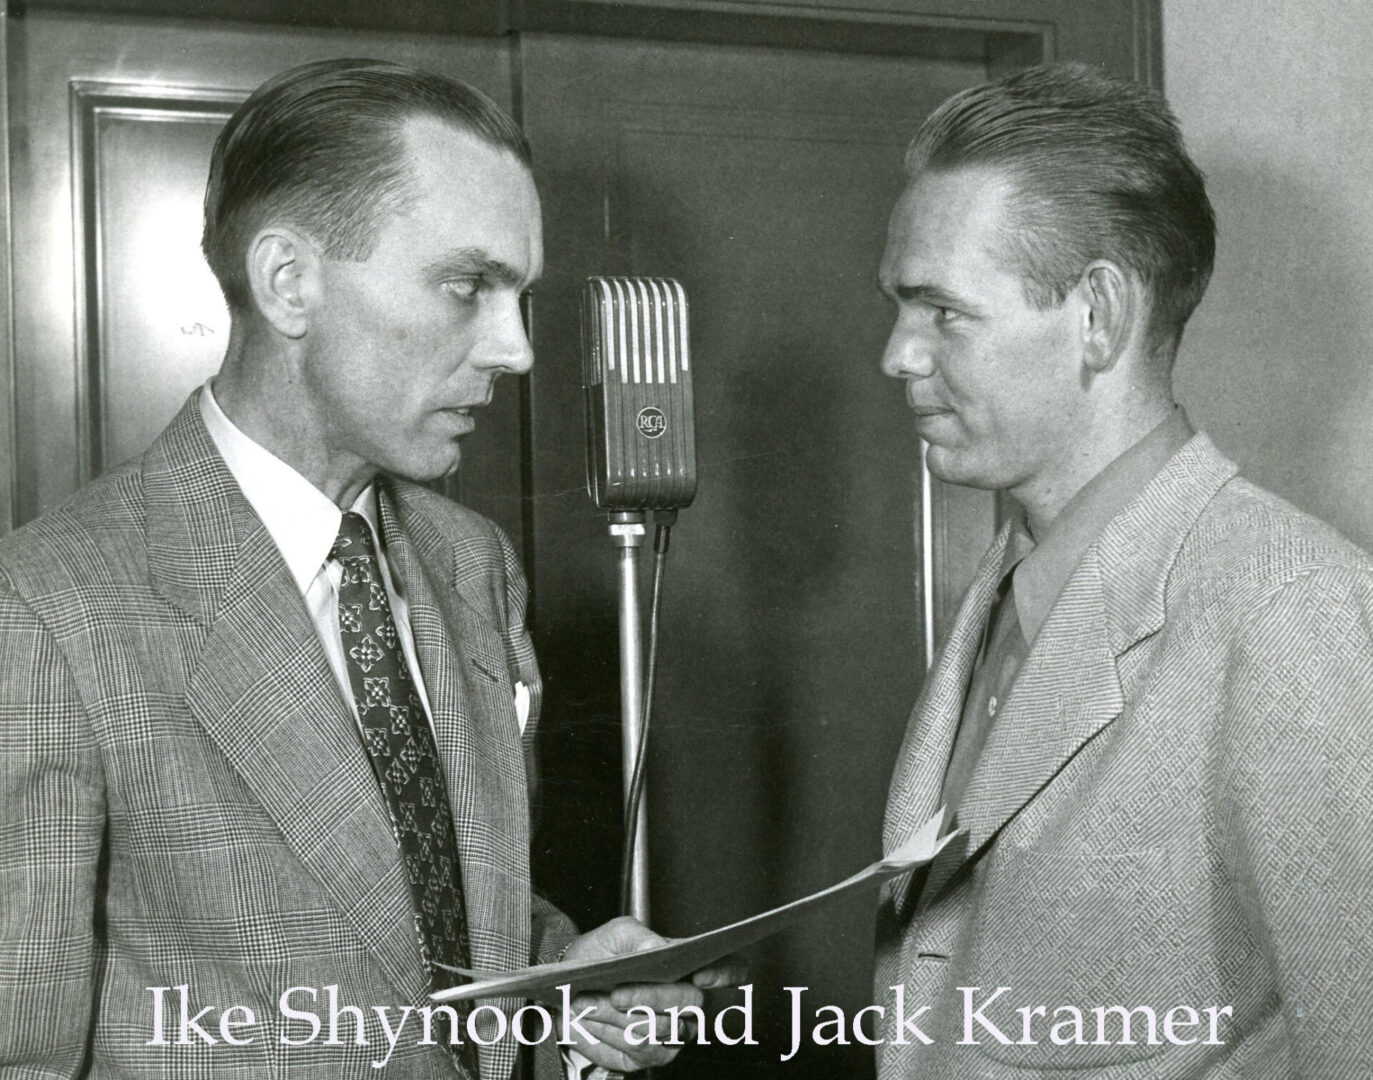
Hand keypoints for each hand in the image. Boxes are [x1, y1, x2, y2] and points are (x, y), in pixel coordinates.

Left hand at [558, 917, 747, 1071]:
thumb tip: (659, 949)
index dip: (726, 973)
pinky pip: (640, 1048)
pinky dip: (611, 1032)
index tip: (701, 975)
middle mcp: (689, 1002)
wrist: (570, 986)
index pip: (731, 969)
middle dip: (654, 998)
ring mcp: (673, 1031)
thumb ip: (639, 937)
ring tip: (590, 1000)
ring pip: (662, 1028)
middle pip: (693, 1004)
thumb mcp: (616, 934)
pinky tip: (591, 1016)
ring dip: (621, 1016)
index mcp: (690, 965)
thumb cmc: (602, 955)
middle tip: (618, 992)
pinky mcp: (651, 1055)